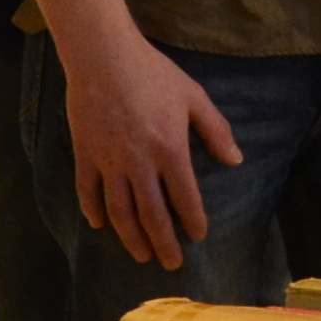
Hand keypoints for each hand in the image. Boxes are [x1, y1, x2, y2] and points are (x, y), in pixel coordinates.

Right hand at [62, 26, 236, 267]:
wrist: (104, 56)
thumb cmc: (154, 73)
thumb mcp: (194, 97)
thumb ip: (215, 130)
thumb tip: (235, 160)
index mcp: (170, 149)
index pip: (184, 197)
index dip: (192, 220)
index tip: (198, 236)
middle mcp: (139, 163)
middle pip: (151, 214)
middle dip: (163, 243)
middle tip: (171, 263)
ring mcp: (109, 161)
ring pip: (120, 210)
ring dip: (131, 237)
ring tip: (141, 254)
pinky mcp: (85, 154)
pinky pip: (87, 190)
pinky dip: (93, 210)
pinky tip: (100, 225)